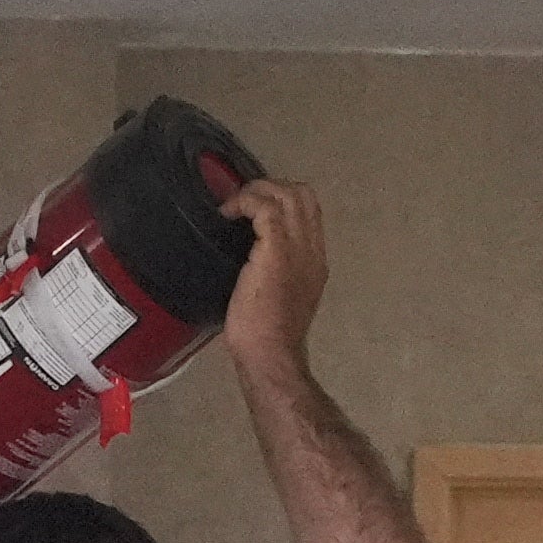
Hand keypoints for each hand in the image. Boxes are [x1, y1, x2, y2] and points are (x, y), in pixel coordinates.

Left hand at [217, 176, 328, 383]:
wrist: (270, 354)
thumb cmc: (267, 338)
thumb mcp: (279, 298)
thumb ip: (276, 272)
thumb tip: (251, 258)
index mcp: (314, 262)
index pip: (309, 214)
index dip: (282, 202)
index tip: (255, 210)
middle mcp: (312, 250)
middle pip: (304, 195)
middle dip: (271, 188)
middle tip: (244, 201)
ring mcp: (297, 248)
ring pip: (287, 194)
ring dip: (257, 191)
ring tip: (235, 205)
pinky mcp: (276, 249)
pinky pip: (265, 207)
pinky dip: (244, 202)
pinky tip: (227, 213)